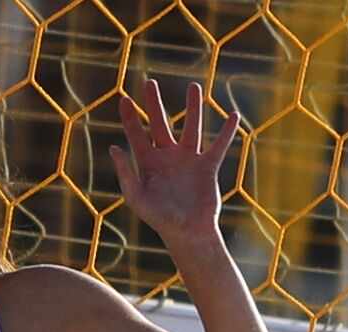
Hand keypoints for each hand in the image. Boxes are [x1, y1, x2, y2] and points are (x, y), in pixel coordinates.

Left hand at [109, 79, 239, 242]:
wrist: (187, 232)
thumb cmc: (158, 218)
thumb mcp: (136, 196)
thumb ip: (125, 172)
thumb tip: (114, 147)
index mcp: (148, 164)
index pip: (137, 135)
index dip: (130, 118)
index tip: (124, 99)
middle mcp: (167, 157)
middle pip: (160, 124)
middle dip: (154, 104)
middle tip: (149, 82)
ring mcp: (188, 160)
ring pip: (191, 127)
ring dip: (193, 107)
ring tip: (194, 86)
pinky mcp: (207, 166)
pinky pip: (219, 145)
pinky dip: (227, 131)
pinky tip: (233, 115)